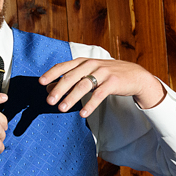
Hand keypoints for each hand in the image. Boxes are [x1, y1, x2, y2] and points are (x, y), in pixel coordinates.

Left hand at [39, 58, 165, 117]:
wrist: (134, 75)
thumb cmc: (106, 75)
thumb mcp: (88, 74)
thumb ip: (70, 80)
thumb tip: (49, 89)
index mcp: (82, 62)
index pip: (63, 66)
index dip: (51, 74)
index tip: (41, 82)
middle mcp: (91, 64)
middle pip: (71, 77)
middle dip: (59, 89)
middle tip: (49, 101)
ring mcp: (103, 72)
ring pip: (83, 85)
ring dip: (71, 98)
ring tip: (62, 108)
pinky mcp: (113, 82)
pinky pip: (99, 94)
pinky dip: (90, 104)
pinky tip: (82, 113)